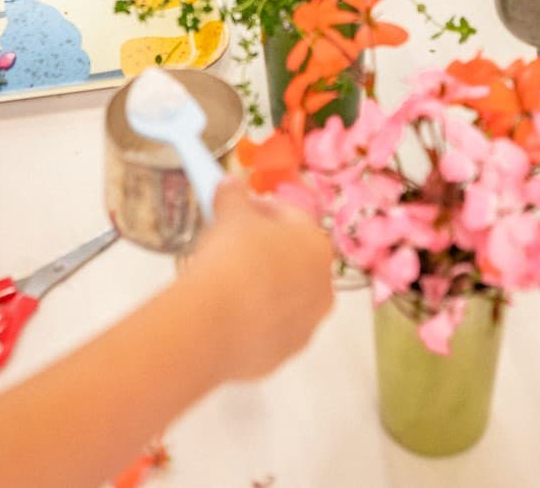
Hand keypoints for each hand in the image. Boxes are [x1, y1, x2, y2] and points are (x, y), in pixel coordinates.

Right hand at [185, 180, 334, 380]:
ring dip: (262, 289)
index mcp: (317, 245)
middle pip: (292, 261)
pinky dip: (253, 321)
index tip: (235, 214)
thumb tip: (230, 185)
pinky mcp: (285, 354)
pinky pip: (269, 329)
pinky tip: (227, 315)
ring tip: (226, 285)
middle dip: (265, 253)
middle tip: (230, 249)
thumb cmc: (232, 256)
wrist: (216, 319)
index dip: (260, 212)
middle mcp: (323, 286)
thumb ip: (234, 197)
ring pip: (285, 299)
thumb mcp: (230, 214)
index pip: (290, 218)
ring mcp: (307, 324)